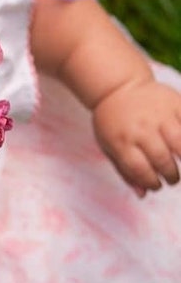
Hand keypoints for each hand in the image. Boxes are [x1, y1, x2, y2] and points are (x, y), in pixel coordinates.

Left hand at [92, 80, 180, 196]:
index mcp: (121, 141)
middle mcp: (141, 128)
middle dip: (170, 175)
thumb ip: (125, 171)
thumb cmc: (113, 124)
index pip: (140, 169)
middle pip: (161, 158)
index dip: (151, 182)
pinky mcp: (176, 103)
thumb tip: (144, 194)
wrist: (118, 87)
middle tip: (172, 179)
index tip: (156, 186)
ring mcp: (160, 115)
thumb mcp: (109, 146)